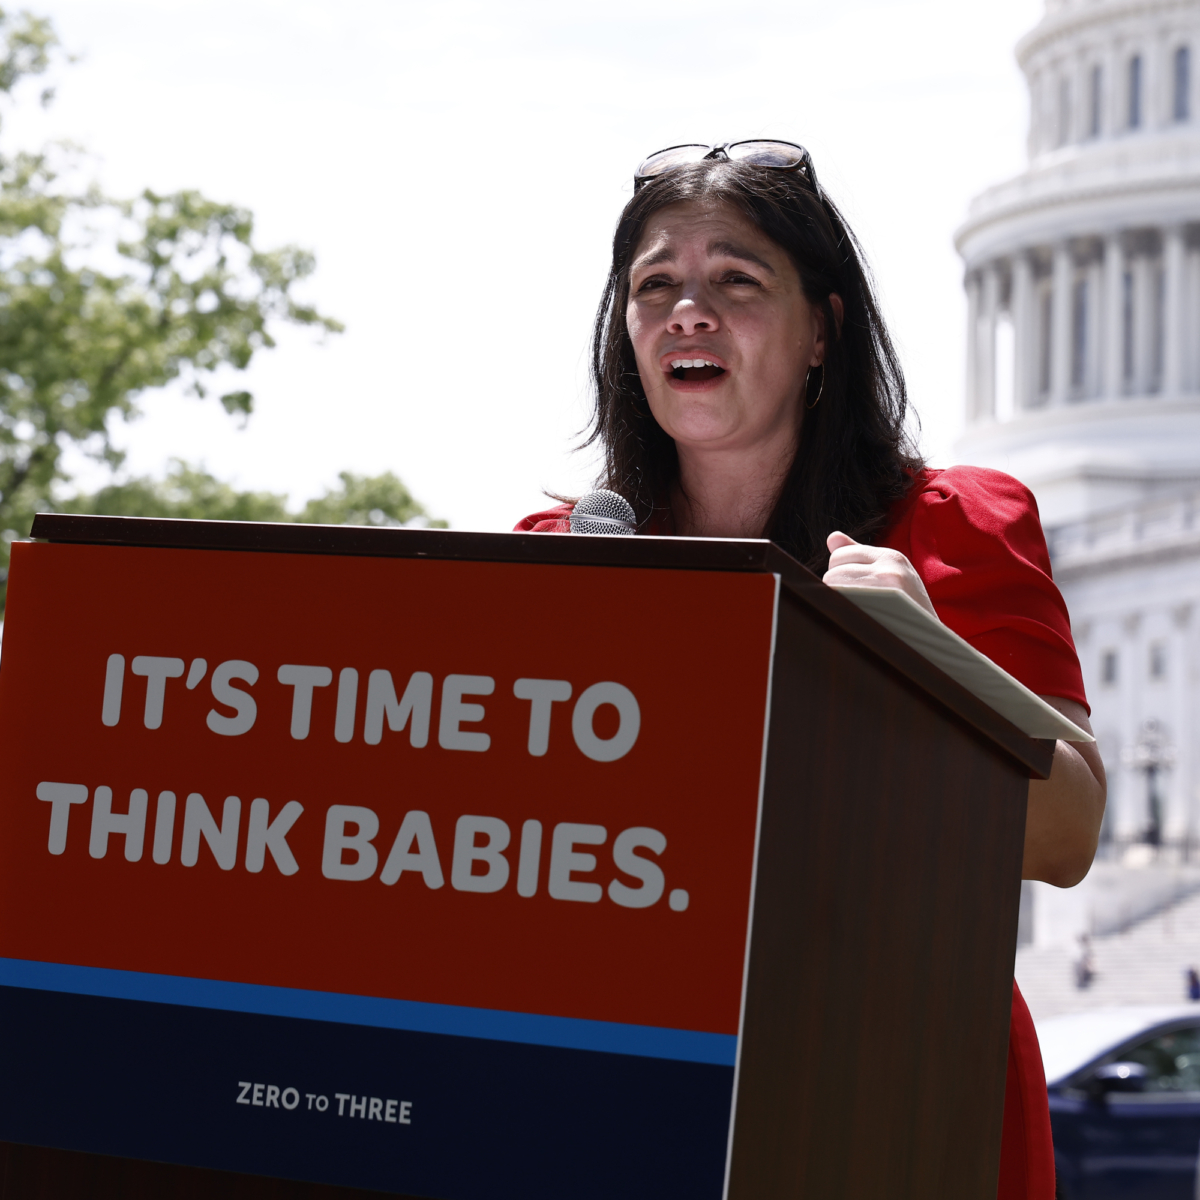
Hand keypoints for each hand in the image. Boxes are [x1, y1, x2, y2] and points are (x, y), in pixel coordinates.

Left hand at [823, 531, 937, 619]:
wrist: (933, 643)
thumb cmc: (907, 610)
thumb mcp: (890, 576)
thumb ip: (859, 555)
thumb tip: (832, 537)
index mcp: (891, 557)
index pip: (839, 556)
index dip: (839, 574)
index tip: (854, 588)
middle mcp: (890, 567)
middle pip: (832, 572)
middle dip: (836, 587)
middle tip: (857, 603)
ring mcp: (885, 587)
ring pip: (832, 586)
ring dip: (837, 600)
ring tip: (859, 611)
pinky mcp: (879, 607)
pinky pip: (840, 602)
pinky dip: (840, 611)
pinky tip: (856, 619)